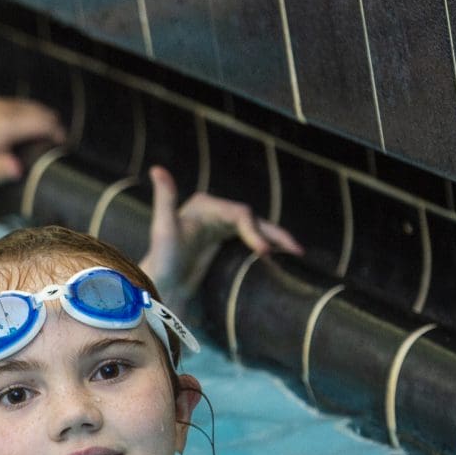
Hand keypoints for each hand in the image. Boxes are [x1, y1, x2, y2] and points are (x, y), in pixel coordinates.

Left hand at [138, 165, 301, 309]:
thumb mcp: (162, 228)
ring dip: (278, 240)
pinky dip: (268, 247)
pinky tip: (283, 258)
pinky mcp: (225, 243)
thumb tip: (157, 168)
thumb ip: (165, 199)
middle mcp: (216, 212)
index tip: (265, 252)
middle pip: (254, 220)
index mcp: (206, 205)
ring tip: (298, 254)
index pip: (240, 214)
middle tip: (295, 251)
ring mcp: (222, 227)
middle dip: (275, 234)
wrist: (160, 286)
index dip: (255, 231)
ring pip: (257, 230)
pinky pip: (252, 242)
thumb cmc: (161, 259)